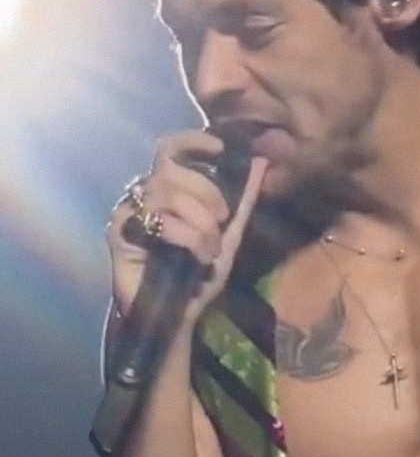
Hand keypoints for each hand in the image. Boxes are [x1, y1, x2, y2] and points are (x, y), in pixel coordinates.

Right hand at [107, 130, 267, 329]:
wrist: (177, 314)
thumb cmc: (198, 274)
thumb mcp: (229, 235)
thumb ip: (243, 200)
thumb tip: (262, 161)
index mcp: (168, 189)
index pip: (171, 149)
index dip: (192, 141)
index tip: (220, 148)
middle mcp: (144, 195)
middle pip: (170, 168)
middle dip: (205, 191)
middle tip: (221, 218)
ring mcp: (128, 212)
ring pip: (166, 194)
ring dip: (198, 222)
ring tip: (210, 250)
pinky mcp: (120, 234)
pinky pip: (156, 221)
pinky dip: (184, 237)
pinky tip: (195, 257)